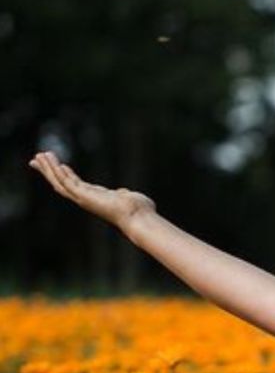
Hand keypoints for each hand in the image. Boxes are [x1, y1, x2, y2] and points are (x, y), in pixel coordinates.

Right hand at [28, 151, 155, 230]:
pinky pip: (69, 184)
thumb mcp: (127, 198)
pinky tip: (57, 163)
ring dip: (50, 169)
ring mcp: (85, 199)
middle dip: (48, 170)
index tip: (55, 164)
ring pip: (60, 182)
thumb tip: (123, 193)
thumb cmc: (139, 210)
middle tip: (36, 158)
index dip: (62, 174)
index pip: (73, 184)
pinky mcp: (86, 198)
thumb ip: (122, 194)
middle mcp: (86, 199)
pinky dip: (62, 174)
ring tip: (40, 155)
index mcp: (94, 197)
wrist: (140, 218)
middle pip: (60, 183)